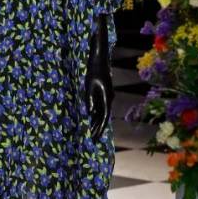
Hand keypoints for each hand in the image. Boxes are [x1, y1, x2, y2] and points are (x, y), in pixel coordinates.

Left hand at [84, 15, 113, 141]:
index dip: (99, 128)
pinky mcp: (103, 93)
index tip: (95, 137)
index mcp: (106, 97)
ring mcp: (107, 96)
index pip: (103, 117)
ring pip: (102, 112)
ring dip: (96, 122)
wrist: (100, 59)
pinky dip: (95, 113)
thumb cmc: (93, 71)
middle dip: (98, 128)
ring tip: (90, 132)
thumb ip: (89, 99)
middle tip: (92, 139)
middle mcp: (109, 98)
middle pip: (103, 117)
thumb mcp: (88, 86)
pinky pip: (100, 106)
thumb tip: (88, 112)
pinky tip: (90, 118)